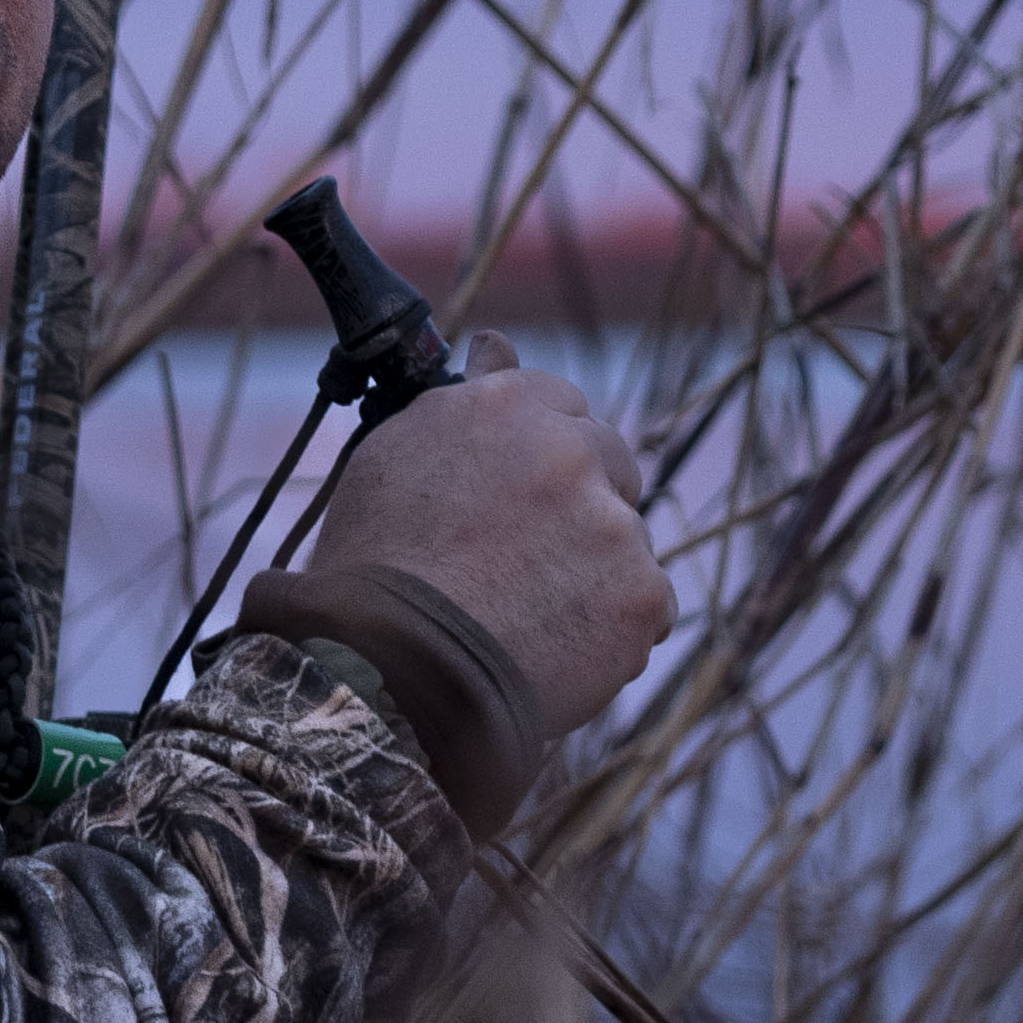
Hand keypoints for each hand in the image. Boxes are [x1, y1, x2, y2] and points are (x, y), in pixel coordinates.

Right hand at [294, 334, 675, 735]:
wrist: (388, 677)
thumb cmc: (374, 570)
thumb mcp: (395, 459)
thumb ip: (461, 401)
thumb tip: (496, 345)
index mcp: (505, 405)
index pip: (562, 404)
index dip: (542, 453)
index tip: (520, 496)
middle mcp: (570, 450)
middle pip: (612, 462)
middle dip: (584, 504)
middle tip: (527, 562)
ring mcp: (614, 524)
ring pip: (627, 539)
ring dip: (595, 572)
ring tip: (525, 619)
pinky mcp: (643, 593)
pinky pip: (649, 607)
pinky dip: (614, 632)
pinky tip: (556, 652)